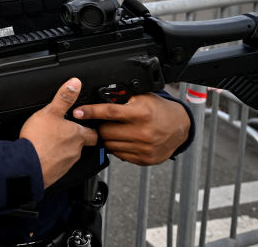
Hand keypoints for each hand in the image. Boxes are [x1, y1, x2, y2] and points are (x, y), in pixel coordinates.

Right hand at [20, 78, 99, 187]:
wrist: (26, 165)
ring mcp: (66, 164)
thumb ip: (63, 98)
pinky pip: (58, 166)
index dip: (91, 129)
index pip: (94, 134)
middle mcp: (75, 151)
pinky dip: (53, 160)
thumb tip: (75, 83)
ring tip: (51, 143)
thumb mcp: (50, 112)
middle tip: (65, 133)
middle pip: (82, 145)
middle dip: (76, 139)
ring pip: (70, 155)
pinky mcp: (56, 173)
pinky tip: (43, 155)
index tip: (86, 125)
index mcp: (77, 135)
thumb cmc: (38, 140)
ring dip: (63, 150)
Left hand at [73, 94, 189, 165]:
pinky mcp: (145, 159)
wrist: (180, 126)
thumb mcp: (141, 97)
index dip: (90, 112)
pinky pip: (120, 155)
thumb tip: (96, 97)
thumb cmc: (158, 109)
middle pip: (106, 132)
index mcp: (141, 113)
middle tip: (102, 122)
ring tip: (114, 130)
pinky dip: (117, 147)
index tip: (77, 112)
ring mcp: (144, 148)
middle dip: (100, 126)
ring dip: (107, 138)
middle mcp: (143, 132)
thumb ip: (121, 98)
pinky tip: (124, 139)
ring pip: (110, 145)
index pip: (109, 112)